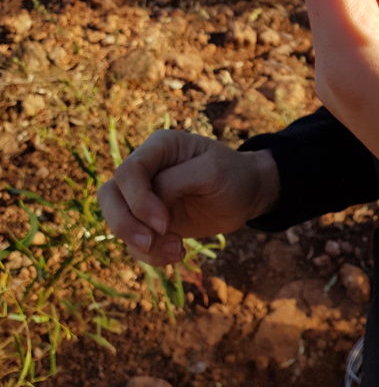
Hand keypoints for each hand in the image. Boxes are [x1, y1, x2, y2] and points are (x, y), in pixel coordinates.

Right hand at [97, 130, 278, 265]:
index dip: (139, 201)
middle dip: (126, 224)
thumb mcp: (212, 171)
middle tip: (152, 243)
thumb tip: (149, 199)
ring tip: (177, 250)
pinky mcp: (148, 220)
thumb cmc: (233, 175)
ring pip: (116, 220)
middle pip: (109, 195)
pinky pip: (133, 241)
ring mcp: (144, 195)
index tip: (165, 223)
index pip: (129, 172)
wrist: (246, 195)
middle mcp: (146, 168)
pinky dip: (150, 254)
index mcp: (159, 146)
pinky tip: (178, 253)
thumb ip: (177, 181)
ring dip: (140, 244)